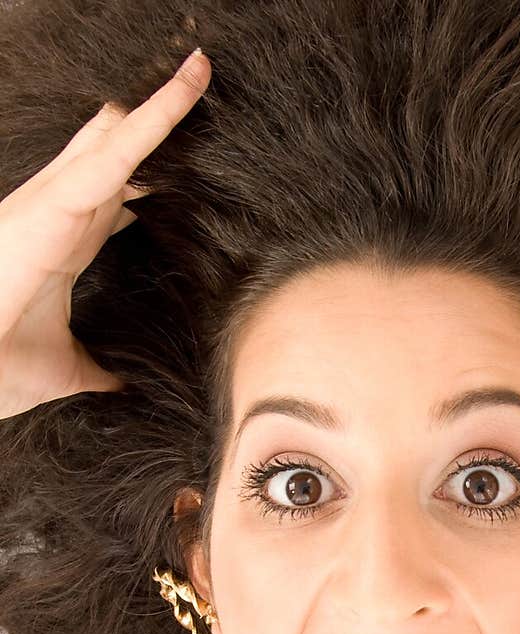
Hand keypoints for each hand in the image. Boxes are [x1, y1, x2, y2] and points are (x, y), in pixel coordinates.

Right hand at [0, 47, 211, 420]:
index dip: (150, 175)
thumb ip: (95, 368)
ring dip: (162, 104)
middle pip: (113, 150)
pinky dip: (156, 117)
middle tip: (197, 82)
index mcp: (65, 244)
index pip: (115, 196)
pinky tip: (188, 87)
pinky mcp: (60, 197)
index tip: (188, 162)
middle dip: (154, 122)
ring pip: (117, 136)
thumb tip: (119, 382)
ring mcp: (58, 198)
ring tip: (200, 67)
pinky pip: (119, 149)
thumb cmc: (3, 367)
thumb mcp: (67, 366)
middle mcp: (61, 211)